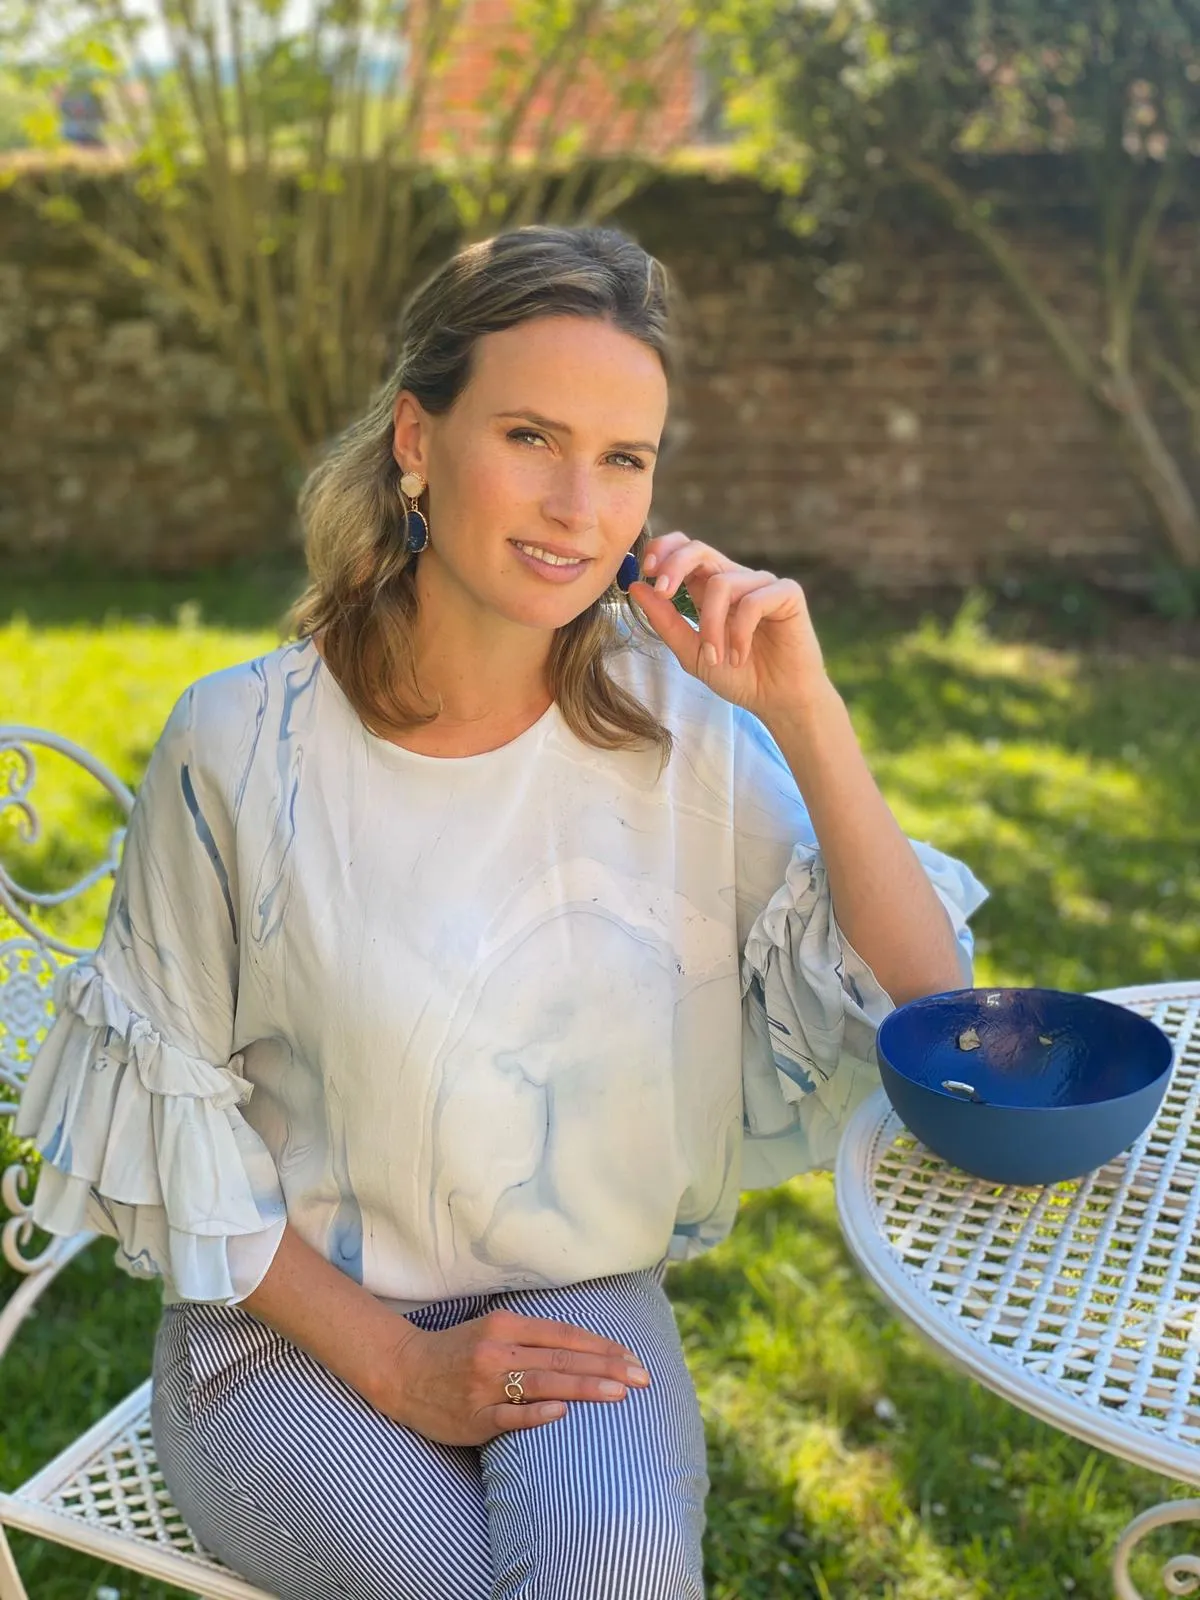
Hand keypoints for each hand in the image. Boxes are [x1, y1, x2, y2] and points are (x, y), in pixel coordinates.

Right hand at [384, 1307, 651, 1445]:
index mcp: (505, 1325)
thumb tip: (584, 1348)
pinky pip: (509, 1416)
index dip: (601, 1345)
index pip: (564, 1334)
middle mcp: (498, 1351)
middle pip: (562, 1358)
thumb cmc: (457, 1352)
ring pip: (543, 1383)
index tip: (632, 1358)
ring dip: (585, 1387)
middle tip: (643, 1377)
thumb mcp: (494, 1331)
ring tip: (619, 1393)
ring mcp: (485, 1384)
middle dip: (607, 1367)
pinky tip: (562, 1411)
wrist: (403, 1372)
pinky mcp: (473, 1416)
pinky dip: (536, 1412)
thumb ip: (533, 1338)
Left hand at [628, 533, 832, 722]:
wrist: (776, 701)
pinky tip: (740, 656)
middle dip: (675, 566)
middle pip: (699, 549)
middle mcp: (735, 579)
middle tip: (661, 592)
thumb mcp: (691, 652)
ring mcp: (761, 584)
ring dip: (711, 625)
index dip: (663, 550)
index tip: (645, 571)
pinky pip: (753, 601)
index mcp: (708, 588)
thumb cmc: (738, 676)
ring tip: (716, 657)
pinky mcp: (787, 593)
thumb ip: (666, 621)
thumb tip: (637, 586)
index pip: (684, 549)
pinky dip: (740, 633)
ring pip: (722, 584)